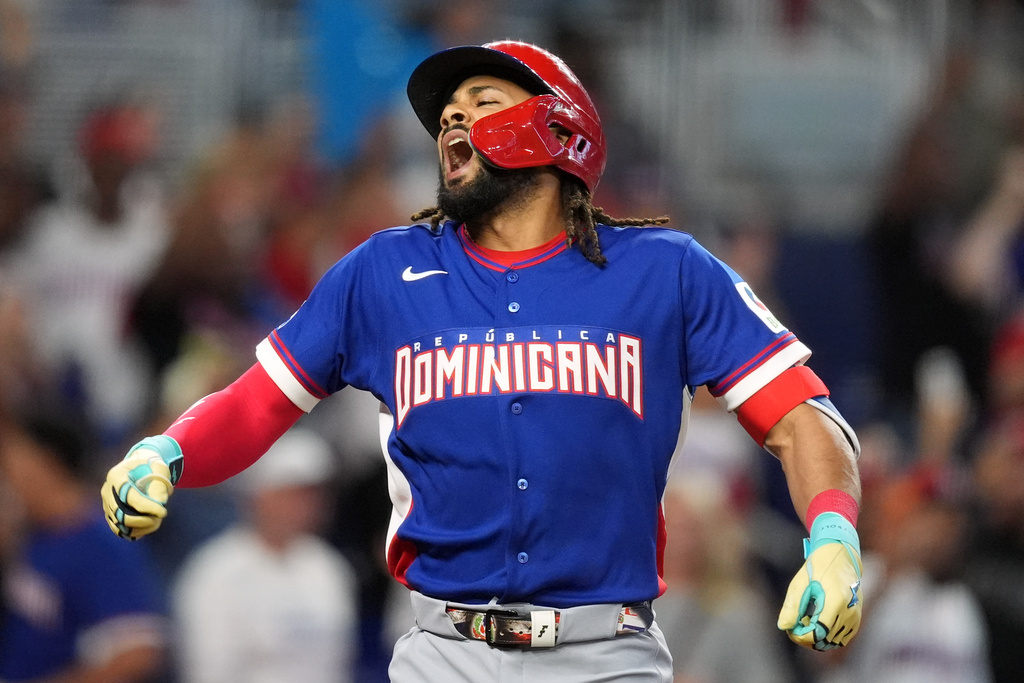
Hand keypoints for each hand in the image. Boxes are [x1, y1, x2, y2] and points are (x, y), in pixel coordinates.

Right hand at [101, 436, 182, 539]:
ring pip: (119, 525)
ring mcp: (106, 504)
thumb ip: (159, 483)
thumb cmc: (150, 466)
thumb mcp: (158, 468)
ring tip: (156, 522)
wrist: (140, 467)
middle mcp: (106, 491)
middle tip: (160, 517)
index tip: (163, 511)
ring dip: (140, 528)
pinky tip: (147, 527)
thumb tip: (159, 502)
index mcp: (116, 476)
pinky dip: (134, 532)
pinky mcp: (109, 514)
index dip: (146, 507)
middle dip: (143, 520)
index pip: (128, 496)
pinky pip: (118, 530)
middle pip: (120, 514)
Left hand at [777, 512, 862, 650]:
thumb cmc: (818, 567)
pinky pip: (842, 638)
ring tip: (806, 623)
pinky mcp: (857, 617)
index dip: (802, 636)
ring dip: (818, 639)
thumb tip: (783, 626)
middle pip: (825, 640)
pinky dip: (828, 636)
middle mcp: (849, 611)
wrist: (840, 555)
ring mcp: (855, 615)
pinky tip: (817, 624)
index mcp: (835, 601)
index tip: (791, 629)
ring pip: (834, 642)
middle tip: (795, 626)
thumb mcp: (800, 583)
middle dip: (807, 638)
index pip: (818, 633)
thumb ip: (792, 606)